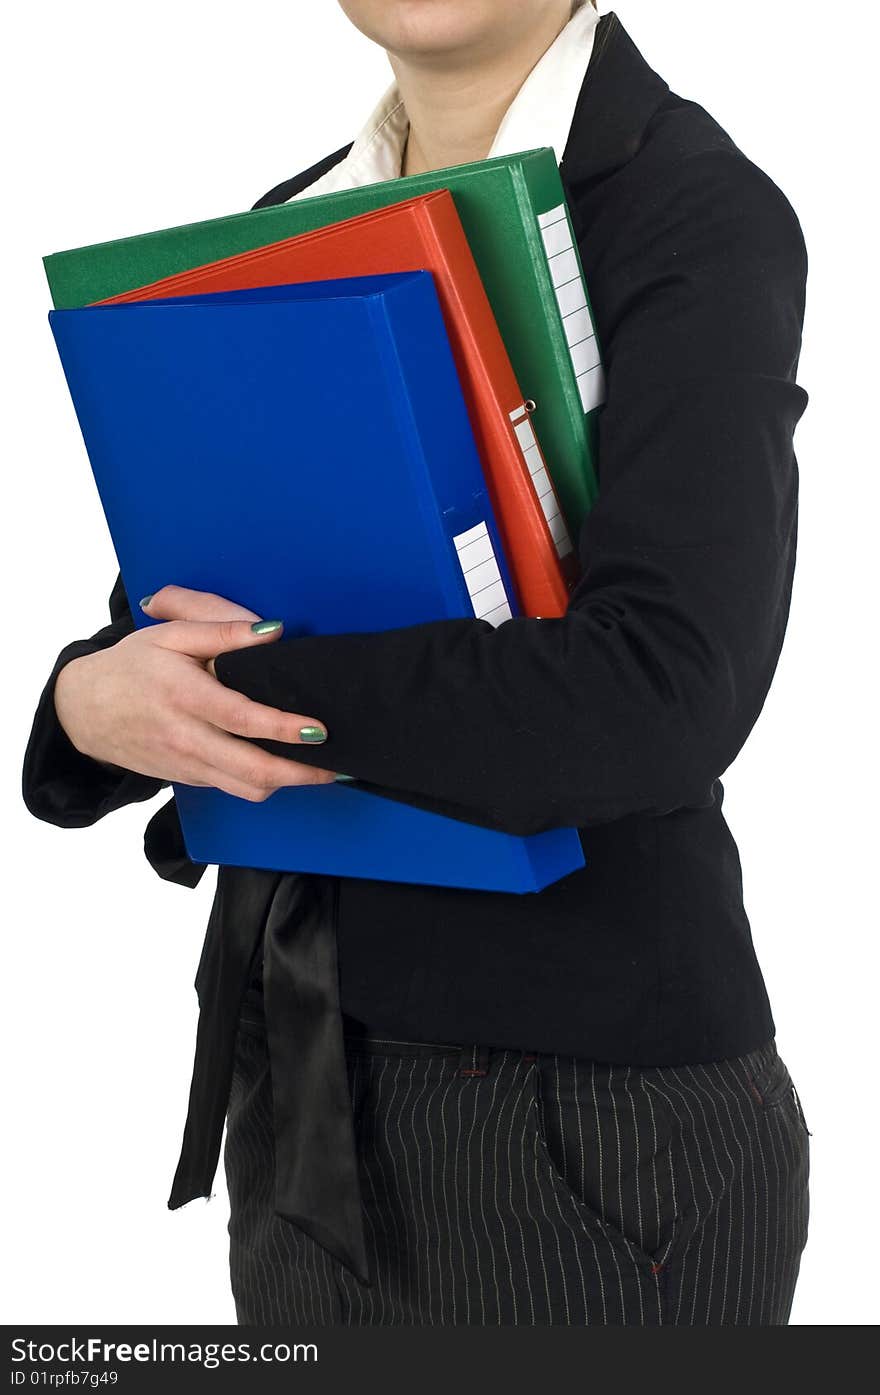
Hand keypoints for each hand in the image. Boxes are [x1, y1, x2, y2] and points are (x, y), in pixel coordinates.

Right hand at [53, 583, 337, 800]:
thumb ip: (221, 629)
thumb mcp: (169, 634)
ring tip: (321, 771)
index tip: (319, 729)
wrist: (83, 710)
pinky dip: (261, 781)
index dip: (283, 728)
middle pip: (250, 770)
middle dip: (300, 774)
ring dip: (286, 784)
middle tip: (336, 766)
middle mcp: (186, 737)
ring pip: (245, 788)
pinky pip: (232, 787)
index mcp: (184, 695)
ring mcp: (187, 764)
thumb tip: (272, 630)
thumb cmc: (131, 666)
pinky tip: (284, 768)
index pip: (241, 718)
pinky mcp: (188, 779)